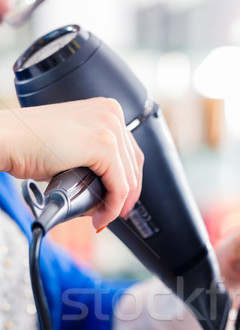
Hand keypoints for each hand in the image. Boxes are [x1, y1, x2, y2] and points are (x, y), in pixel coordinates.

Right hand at [0, 98, 143, 229]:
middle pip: (134, 166)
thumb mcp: (72, 146)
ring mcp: (109, 127)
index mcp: (106, 109)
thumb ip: (94, 158)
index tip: (123, 201)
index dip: (130, 182)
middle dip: (126, 196)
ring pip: (127, 180)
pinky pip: (118, 187)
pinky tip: (100, 217)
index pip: (131, 152)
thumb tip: (107, 188)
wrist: (9, 140)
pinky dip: (112, 207)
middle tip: (114, 213)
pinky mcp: (104, 145)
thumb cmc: (30, 143)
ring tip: (101, 218)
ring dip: (116, 206)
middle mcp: (112, 113)